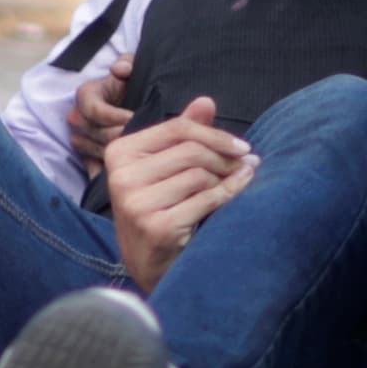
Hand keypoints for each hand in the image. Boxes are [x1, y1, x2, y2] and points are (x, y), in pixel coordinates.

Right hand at [69, 54, 133, 174]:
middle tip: (147, 139)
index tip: (136, 117)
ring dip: (121, 154)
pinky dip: (111, 170)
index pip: (95, 111)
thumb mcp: (133, 67)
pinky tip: (130, 169)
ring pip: (98, 151)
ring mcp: (81, 138)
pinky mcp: (88, 156)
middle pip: (98, 134)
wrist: (133, 102)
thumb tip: (121, 70)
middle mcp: (78, 117)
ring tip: (144, 153)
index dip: (117, 116)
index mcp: (85, 95)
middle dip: (123, 136)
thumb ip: (128, 63)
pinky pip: (95, 167)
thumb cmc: (133, 83)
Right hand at [105, 97, 257, 293]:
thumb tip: (205, 102)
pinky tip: (240, 193)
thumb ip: (183, 135)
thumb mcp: (165, 169)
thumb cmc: (160, 209)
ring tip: (239, 182)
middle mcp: (121, 176)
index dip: (215, 134)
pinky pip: (205, 200)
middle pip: (191, 151)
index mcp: (119, 153)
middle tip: (248, 166)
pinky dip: (229, 195)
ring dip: (228, 179)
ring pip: (200, 175)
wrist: (150, 265)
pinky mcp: (155, 227)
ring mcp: (136, 203)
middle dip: (226, 158)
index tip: (242, 146)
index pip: (176, 128)